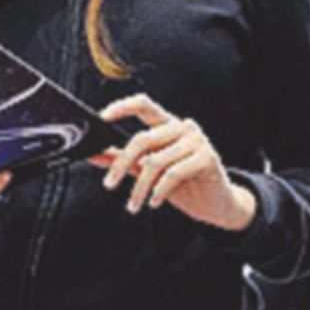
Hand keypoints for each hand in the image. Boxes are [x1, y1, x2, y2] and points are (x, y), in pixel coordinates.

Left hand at [96, 94, 255, 230]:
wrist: (215, 204)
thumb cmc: (182, 184)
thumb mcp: (146, 171)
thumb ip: (122, 160)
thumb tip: (94, 154)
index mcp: (167, 124)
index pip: (143, 105)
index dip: (122, 107)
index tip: (101, 118)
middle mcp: (183, 127)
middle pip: (142, 139)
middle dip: (121, 165)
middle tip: (109, 185)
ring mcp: (197, 141)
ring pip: (155, 161)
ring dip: (139, 188)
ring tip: (133, 204)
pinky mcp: (208, 158)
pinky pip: (173, 173)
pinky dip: (158, 191)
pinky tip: (154, 202)